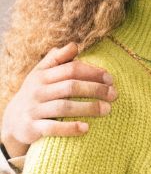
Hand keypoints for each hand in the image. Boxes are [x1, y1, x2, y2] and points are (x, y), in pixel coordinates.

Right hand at [1, 44, 116, 157]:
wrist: (13, 120)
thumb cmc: (36, 93)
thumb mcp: (41, 74)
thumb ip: (58, 59)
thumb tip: (75, 45)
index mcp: (42, 75)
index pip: (70, 69)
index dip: (92, 72)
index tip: (110, 79)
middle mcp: (38, 91)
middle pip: (70, 87)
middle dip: (95, 89)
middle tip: (114, 95)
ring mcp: (35, 109)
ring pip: (63, 107)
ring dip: (87, 108)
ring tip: (107, 110)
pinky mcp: (33, 127)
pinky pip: (52, 127)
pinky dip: (69, 128)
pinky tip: (86, 128)